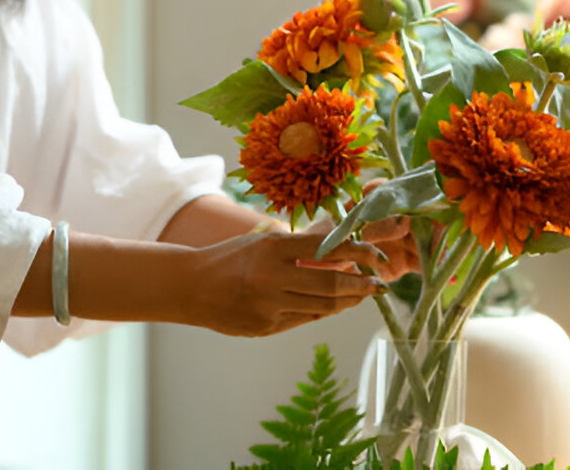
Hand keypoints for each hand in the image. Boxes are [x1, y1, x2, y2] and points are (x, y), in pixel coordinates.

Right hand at [182, 230, 389, 336]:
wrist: (191, 287)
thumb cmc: (230, 258)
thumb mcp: (262, 242)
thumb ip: (298, 248)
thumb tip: (341, 249)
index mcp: (272, 248)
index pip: (327, 249)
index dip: (358, 253)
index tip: (376, 257)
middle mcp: (271, 277)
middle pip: (331, 283)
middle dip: (361, 284)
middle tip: (378, 284)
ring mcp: (268, 306)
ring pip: (322, 305)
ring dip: (348, 300)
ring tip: (362, 294)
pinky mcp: (265, 327)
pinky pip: (304, 318)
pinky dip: (323, 310)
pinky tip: (335, 304)